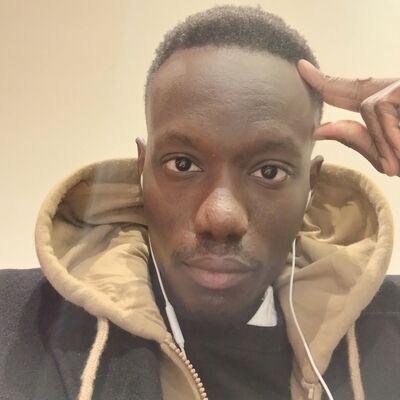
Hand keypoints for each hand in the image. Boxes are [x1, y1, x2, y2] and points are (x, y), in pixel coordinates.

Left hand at [297, 59, 399, 175]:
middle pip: (354, 87)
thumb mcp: (386, 157)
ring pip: (368, 107)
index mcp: (387, 109)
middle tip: (301, 68)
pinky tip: (399, 146)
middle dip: (326, 83)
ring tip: (398, 160)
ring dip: (380, 139)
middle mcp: (394, 92)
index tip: (302, 69)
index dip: (326, 82)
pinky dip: (387, 132)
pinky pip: (380, 107)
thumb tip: (320, 129)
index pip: (351, 92)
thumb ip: (357, 140)